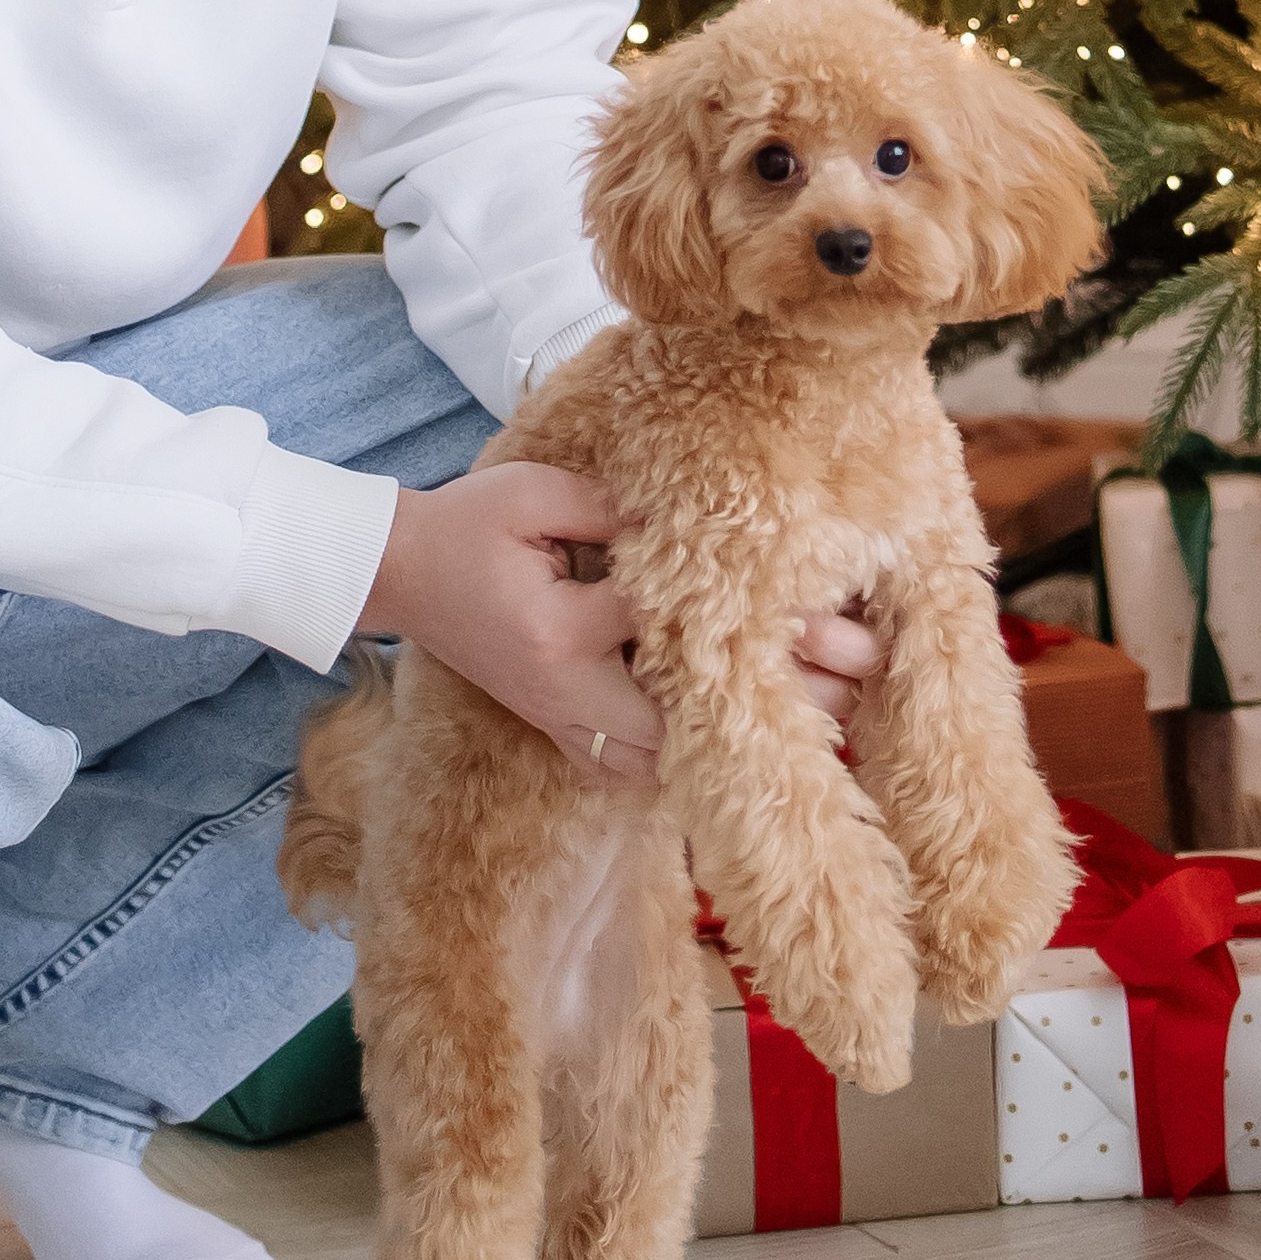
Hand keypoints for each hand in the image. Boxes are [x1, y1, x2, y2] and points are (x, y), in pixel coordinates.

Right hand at [359, 475, 888, 793]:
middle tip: (859, 673)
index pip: (669, 629)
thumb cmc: (467, 524)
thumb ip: (612, 506)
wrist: (401, 576)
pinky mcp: (564, 731)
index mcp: (557, 634)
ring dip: (745, 743)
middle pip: (688, 718)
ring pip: (668, 762)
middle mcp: (566, 695)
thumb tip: (699, 521)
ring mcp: (564, 723)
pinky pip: (640, 768)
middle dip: (776, 701)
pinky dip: (697, 762)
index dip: (757, 619)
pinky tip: (753, 752)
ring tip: (833, 716)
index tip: (840, 613)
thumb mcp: (531, 492)